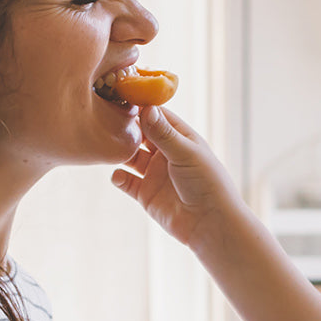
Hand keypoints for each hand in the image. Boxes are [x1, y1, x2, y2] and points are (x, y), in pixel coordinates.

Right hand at [111, 105, 243, 249]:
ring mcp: (155, 174)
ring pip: (130, 157)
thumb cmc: (208, 183)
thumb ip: (163, 133)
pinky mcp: (146, 194)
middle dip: (125, 127)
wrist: (211, 224)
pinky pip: (126, 182)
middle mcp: (166, 154)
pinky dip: (119, 177)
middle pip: (140, 134)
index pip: (157, 116)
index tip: (121, 96)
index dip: (140, 107)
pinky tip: (118, 176)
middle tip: (108, 120)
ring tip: (110, 147)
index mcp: (180, 139)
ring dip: (119, 151)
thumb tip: (146, 108)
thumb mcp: (186, 153)